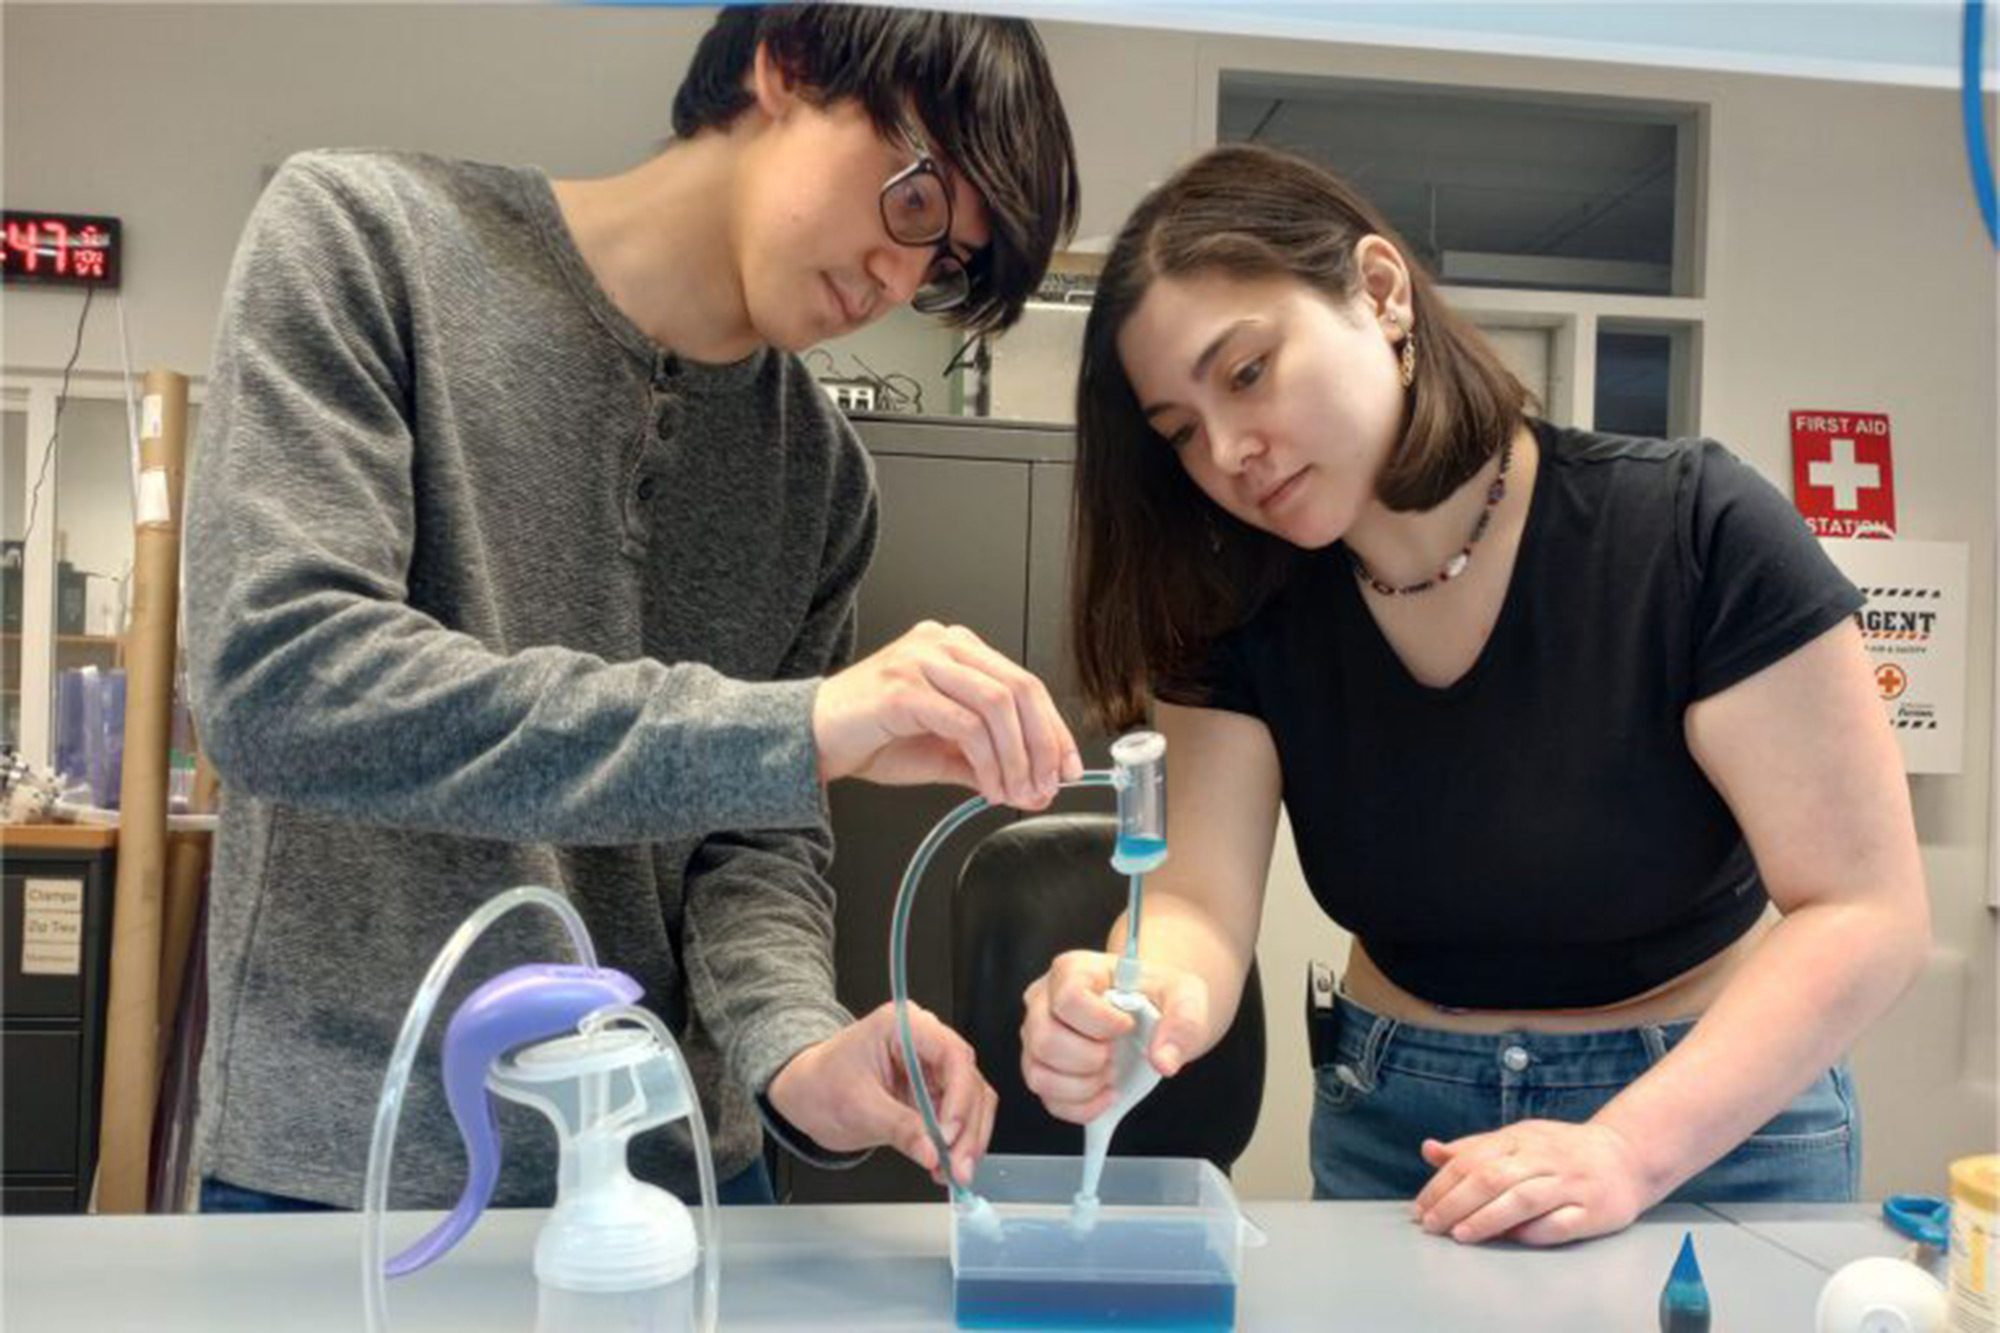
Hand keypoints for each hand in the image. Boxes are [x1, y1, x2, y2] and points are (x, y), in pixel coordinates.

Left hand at [765, 1002, 996, 1187]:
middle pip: (968, 1081)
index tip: (949, 1134)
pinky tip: (945, 1167)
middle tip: (957, 1165)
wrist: (806, 1095)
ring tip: (953, 1172)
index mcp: (904, 1027)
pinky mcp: (933, 1094)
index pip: (952, 1055)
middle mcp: (925, 1043)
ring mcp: (931, 1069)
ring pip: (972, 1102)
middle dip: (967, 1128)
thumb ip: (898, 1127)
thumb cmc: (820, 1084)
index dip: (959, 1096)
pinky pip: (959, 1119)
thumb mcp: (856, 1106)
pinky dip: (957, 1145)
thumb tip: (932, 1151)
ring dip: (968, 1140)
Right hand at [812, 621, 1082, 809]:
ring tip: (1017, 793)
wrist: (809, 740)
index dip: (1054, 728)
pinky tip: (989, 788)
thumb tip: (1035, 788)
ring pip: (998, 705)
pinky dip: (988, 762)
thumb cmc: (871, 738)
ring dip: (1017, 758)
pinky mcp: (903, 688)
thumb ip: (989, 763)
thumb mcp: (944, 752)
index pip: (1024, 683)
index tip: (1068, 767)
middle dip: (1043, 744)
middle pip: (1020, 688)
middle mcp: (943, 644)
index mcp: (957, 648)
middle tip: (1048, 785)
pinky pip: (966, 725)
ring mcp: (922, 661)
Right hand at [1019, 950, 1210, 1122]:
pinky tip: (1107, 1093)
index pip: (1068, 998)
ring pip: (1039, 1075)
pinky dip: (1082, 1107)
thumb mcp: (1185, 996)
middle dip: (1091, 1058)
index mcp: (1074, 970)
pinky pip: (1048, 1101)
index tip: (1128, 1026)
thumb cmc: (1158, 997)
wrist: (1151, 1012)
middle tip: (1117, 1053)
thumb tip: (1164, 1061)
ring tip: (1111, 1073)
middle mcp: (1044, 1001)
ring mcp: (1037, 1037)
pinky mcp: (1041, 1069)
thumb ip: (1183, 1022)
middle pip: (1045, 1040)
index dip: (1101, 1021)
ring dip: (1084, 1086)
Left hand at [1411, 1119, 1654, 1245]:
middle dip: (1456, 1203)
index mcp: (1520, 1138)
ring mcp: (1570, 1184)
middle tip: (1432, 1224)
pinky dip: (1534, 1231)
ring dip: (1487, 1218)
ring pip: (1522, 1199)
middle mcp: (1543, 1158)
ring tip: (1461, 1234)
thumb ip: (1473, 1148)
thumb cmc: (1560, 1151)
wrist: (1625, 1155)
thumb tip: (1429, 1150)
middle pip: (1492, 1178)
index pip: (1472, 1159)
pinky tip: (1511, 1239)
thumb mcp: (1516, 1139)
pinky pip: (1560, 1224)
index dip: (1442, 1184)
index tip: (1421, 1208)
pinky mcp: (1593, 1210)